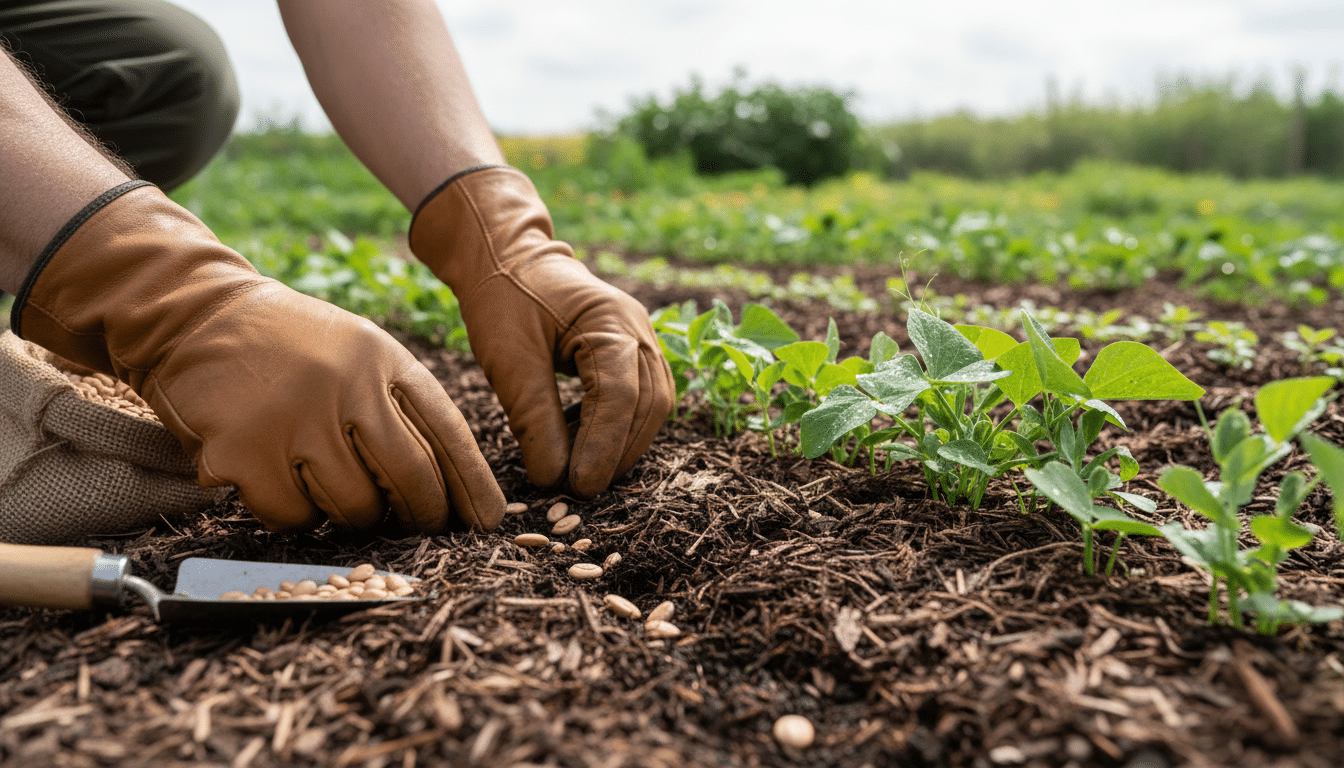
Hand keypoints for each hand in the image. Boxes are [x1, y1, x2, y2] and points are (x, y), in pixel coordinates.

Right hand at [13, 182, 503, 532]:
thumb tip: (448, 484)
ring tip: (332, 486)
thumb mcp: (359, 350)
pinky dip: (295, 514)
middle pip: (411, 477)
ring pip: (354, 506)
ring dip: (353, 513)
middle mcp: (347, 386)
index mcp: (383, 359)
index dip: (473, 482)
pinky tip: (282, 484)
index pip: (446, 431)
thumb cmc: (291, 346)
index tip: (487, 519)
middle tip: (421, 525)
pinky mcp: (244, 452)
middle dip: (423, 513)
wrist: (196, 315)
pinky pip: (293, 516)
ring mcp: (295, 419)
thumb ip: (400, 403)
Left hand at [410, 166, 673, 497]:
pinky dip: (619, 426)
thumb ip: (534, 419)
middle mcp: (638, 327)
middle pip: (648, 403)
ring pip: (652, 404)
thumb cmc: (503, 299)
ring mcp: (642, 337)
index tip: (578, 485)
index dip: (601, 445)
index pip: (618, 393)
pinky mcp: (632, 350)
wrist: (507, 257)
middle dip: (619, 452)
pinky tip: (587, 444)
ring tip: (587, 474)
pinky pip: (641, 396)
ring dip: (624, 444)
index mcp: (610, 319)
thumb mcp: (509, 360)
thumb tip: (552, 479)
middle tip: (584, 490)